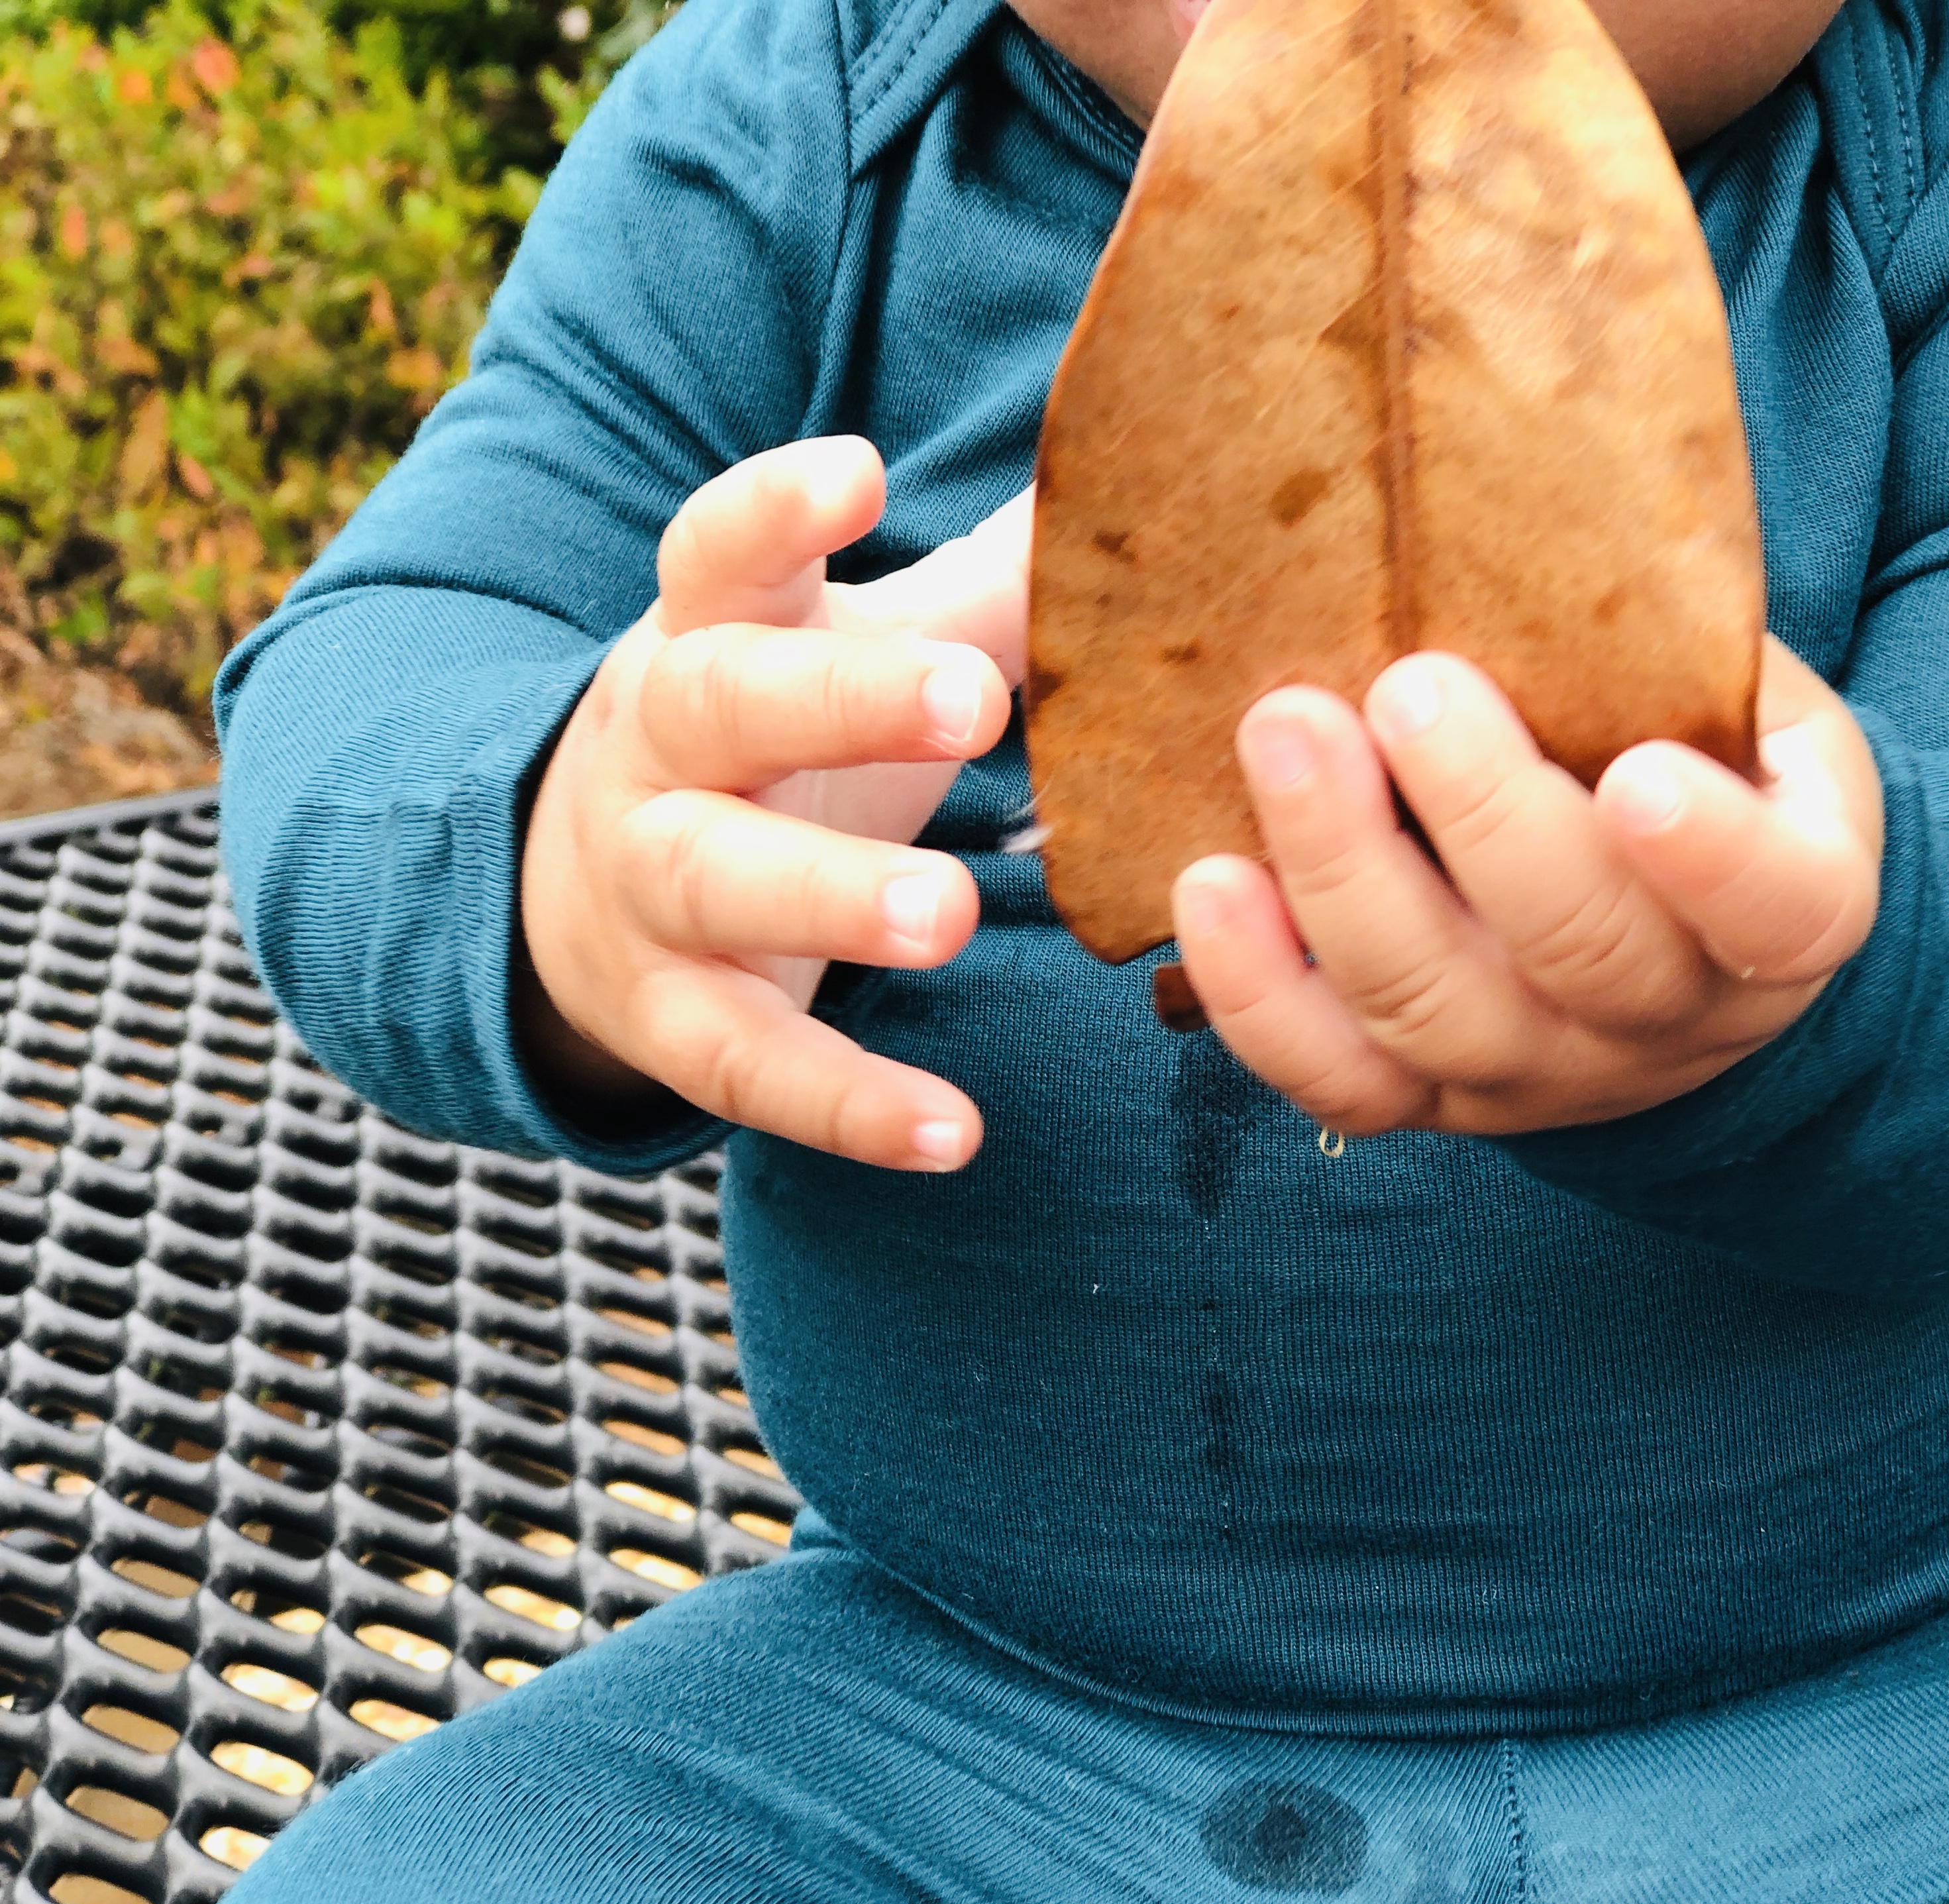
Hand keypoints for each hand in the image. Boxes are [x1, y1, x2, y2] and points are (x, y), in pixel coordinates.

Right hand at [515, 436, 1028, 1171]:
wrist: (576, 888)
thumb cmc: (770, 735)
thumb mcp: (845, 651)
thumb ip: (983, 592)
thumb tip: (1121, 500)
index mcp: (708, 634)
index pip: (719, 551)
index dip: (777, 511)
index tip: (859, 473)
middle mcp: (661, 748)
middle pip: (725, 705)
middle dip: (841, 700)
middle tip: (972, 703)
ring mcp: (651, 886)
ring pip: (720, 880)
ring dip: (830, 897)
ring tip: (945, 921)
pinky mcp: (671, 1019)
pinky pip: (749, 1065)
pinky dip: (847, 1106)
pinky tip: (953, 1135)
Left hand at [1170, 635, 1882, 1137]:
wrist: (1676, 928)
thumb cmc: (1704, 762)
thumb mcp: (1741, 694)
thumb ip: (1670, 643)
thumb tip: (1528, 491)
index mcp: (1790, 911)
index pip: (1774, 911)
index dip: (1711, 860)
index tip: (1638, 776)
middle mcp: (1669, 1018)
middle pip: (1578, 951)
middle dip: (1480, 816)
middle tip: (1406, 685)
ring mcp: (1541, 1073)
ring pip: (1433, 1011)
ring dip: (1342, 875)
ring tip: (1280, 733)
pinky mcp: (1426, 1096)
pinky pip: (1333, 1077)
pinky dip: (1256, 991)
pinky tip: (1210, 882)